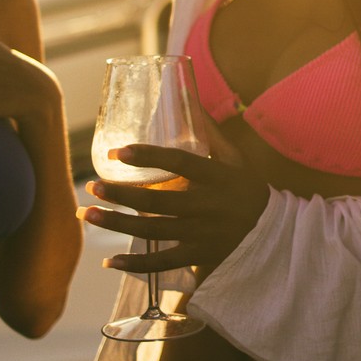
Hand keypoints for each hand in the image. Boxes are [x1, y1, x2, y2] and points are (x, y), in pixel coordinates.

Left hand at [81, 143, 270, 271]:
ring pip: (154, 231)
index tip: (118, 152)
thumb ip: (210, 133)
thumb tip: (186, 96)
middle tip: (92, 186)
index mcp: (218, 177)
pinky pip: (163, 263)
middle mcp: (209, 207)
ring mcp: (203, 234)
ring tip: (88, 214)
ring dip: (118, 225)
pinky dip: (136, 264)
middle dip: (122, 195)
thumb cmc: (248, 189)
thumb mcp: (235, 159)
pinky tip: (110, 262)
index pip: (180, 164)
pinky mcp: (199, 256)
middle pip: (159, 202)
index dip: (148, 157)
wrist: (273, 233)